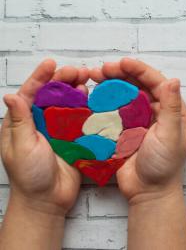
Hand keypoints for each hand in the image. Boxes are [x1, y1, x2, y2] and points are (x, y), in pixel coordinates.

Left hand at [0, 59, 88, 214]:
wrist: (47, 201)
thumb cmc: (29, 176)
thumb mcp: (21, 146)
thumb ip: (20, 121)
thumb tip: (12, 95)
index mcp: (22, 123)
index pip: (31, 93)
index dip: (41, 77)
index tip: (51, 63)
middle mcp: (40, 123)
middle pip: (52, 95)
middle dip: (64, 80)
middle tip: (79, 71)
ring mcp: (58, 130)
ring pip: (69, 104)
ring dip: (78, 90)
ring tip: (88, 80)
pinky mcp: (74, 139)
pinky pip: (82, 120)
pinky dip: (89, 108)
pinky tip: (95, 100)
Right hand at [89, 58, 185, 203]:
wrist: (148, 192)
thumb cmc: (164, 166)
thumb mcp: (170, 135)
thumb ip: (171, 107)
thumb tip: (173, 80)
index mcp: (172, 110)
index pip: (156, 82)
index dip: (139, 70)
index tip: (122, 62)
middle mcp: (156, 112)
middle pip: (137, 85)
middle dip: (120, 74)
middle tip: (101, 69)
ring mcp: (139, 121)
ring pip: (124, 95)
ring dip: (110, 85)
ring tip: (93, 78)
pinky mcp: (124, 131)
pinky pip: (113, 111)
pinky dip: (103, 102)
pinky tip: (91, 96)